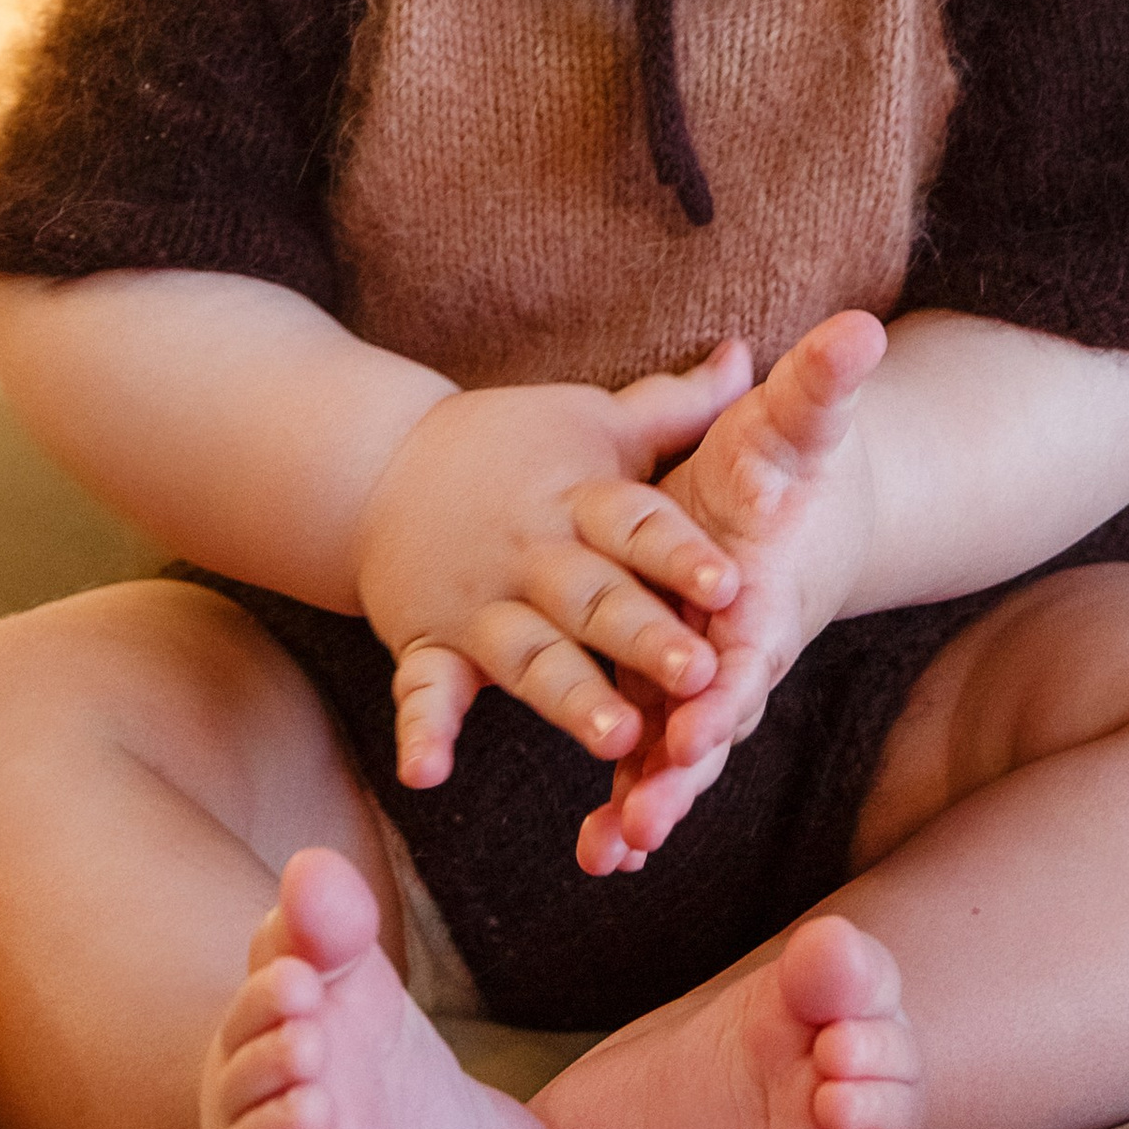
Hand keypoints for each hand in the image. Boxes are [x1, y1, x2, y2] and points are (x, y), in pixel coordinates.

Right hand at [356, 342, 751, 788]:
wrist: (378, 461)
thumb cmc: (512, 444)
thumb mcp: (593, 420)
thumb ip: (675, 407)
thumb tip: (750, 356)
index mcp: (577, 497)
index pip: (635, 524)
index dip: (682, 554)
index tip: (732, 583)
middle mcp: (529, 552)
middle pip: (593, 599)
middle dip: (644, 635)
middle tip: (699, 674)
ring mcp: (475, 603)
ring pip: (528, 655)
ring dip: (569, 696)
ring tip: (616, 735)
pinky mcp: (427, 642)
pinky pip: (421, 690)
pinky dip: (421, 731)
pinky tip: (427, 772)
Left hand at [579, 310, 886, 877]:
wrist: (797, 509)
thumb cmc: (789, 461)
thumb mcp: (797, 419)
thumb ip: (821, 383)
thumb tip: (862, 328)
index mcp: (766, 592)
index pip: (752, 646)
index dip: (728, 683)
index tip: (700, 719)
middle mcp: (742, 649)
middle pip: (716, 717)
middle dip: (684, 767)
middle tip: (648, 812)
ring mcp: (709, 681)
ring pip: (681, 753)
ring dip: (651, 802)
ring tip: (612, 848)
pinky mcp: (675, 696)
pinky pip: (651, 757)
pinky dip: (629, 806)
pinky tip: (597, 852)